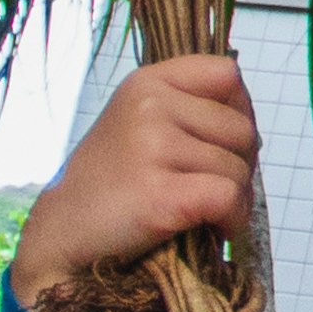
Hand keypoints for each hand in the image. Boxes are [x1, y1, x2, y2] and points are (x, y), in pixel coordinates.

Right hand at [9, 54, 257, 309]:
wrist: (62, 236)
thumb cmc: (110, 185)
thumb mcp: (138, 123)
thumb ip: (186, 109)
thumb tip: (249, 121)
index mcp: (146, 82)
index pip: (226, 75)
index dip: (239, 111)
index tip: (221, 143)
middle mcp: (149, 105)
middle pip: (242, 129)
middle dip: (239, 164)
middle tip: (210, 189)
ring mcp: (153, 147)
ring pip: (238, 169)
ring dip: (235, 199)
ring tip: (205, 213)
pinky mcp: (161, 194)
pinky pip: (229, 198)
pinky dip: (232, 220)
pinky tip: (213, 229)